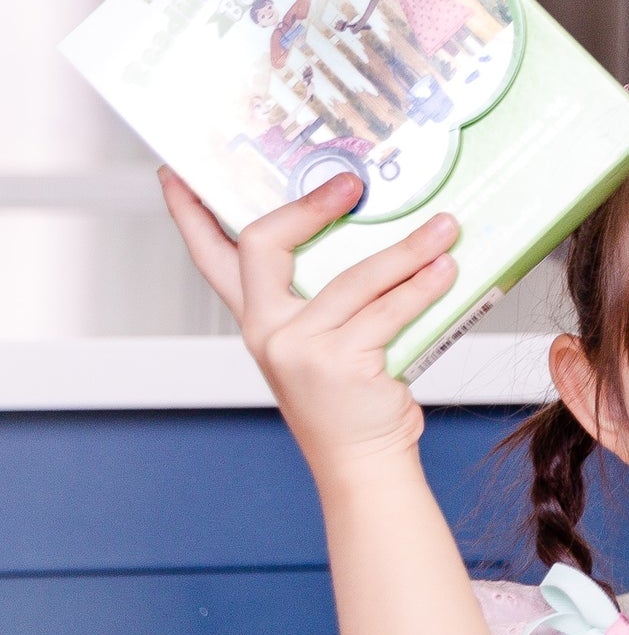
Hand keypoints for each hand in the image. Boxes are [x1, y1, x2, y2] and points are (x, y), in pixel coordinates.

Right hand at [161, 167, 445, 471]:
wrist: (361, 460)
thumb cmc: (350, 396)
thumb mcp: (323, 340)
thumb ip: (330, 295)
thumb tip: (379, 232)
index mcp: (258, 317)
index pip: (212, 257)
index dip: (191, 213)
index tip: (176, 173)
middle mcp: (267, 329)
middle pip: (266, 247)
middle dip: (308, 207)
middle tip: (351, 183)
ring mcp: (299, 348)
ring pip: (354, 279)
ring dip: (407, 249)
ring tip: (443, 228)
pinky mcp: (338, 364)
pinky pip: (389, 312)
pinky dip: (423, 287)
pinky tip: (446, 270)